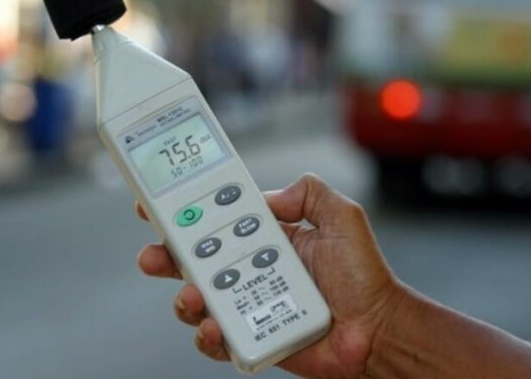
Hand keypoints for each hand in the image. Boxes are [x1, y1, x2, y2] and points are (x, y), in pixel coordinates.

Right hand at [134, 174, 405, 377]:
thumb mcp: (342, 217)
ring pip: (197, 299)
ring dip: (185, 297)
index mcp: (265, 237)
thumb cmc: (365, 277)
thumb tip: (270, 195)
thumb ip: (310, 191)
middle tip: (152, 255)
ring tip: (194, 296)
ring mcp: (247, 302)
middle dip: (165, 254)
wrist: (378, 329)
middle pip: (194, 259)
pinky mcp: (250, 336)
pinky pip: (216, 338)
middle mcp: (250, 268)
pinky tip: (214, 327)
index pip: (216, 220)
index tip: (158, 203)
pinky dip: (207, 334)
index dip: (185, 212)